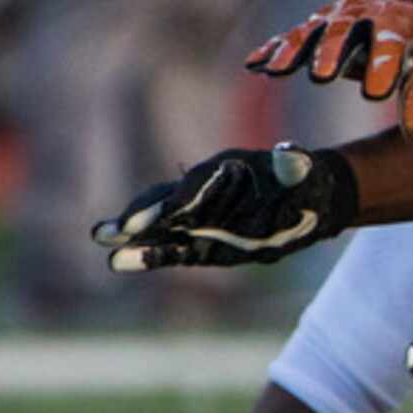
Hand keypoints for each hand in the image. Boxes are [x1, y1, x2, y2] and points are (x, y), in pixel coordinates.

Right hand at [94, 144, 357, 272]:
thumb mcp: (305, 172)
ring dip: (133, 234)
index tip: (168, 211)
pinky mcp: (199, 242)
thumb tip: (289, 152)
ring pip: (160, 225)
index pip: (198, 185)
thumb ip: (293, 165)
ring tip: (103, 238)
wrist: (309, 201)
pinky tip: (119, 260)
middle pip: (167, 200)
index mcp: (227, 169)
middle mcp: (205, 192)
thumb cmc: (305, 183)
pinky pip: (170, 248)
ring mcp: (198, 218)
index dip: (182, 198)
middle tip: (117, 228)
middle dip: (144, 214)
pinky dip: (148, 254)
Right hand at [248, 0, 412, 134]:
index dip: (382, 67)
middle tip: (322, 77)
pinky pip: (291, 35)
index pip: (390, 43)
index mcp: (397, 22)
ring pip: (311, 32)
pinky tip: (254, 64)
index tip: (375, 94)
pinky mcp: (316, 23)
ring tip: (277, 72)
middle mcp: (362, 14)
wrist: (404, 0)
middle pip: (343, 32)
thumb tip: (411, 133)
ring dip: (293, 52)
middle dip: (331, 53)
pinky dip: (272, 49)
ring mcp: (335, 16)